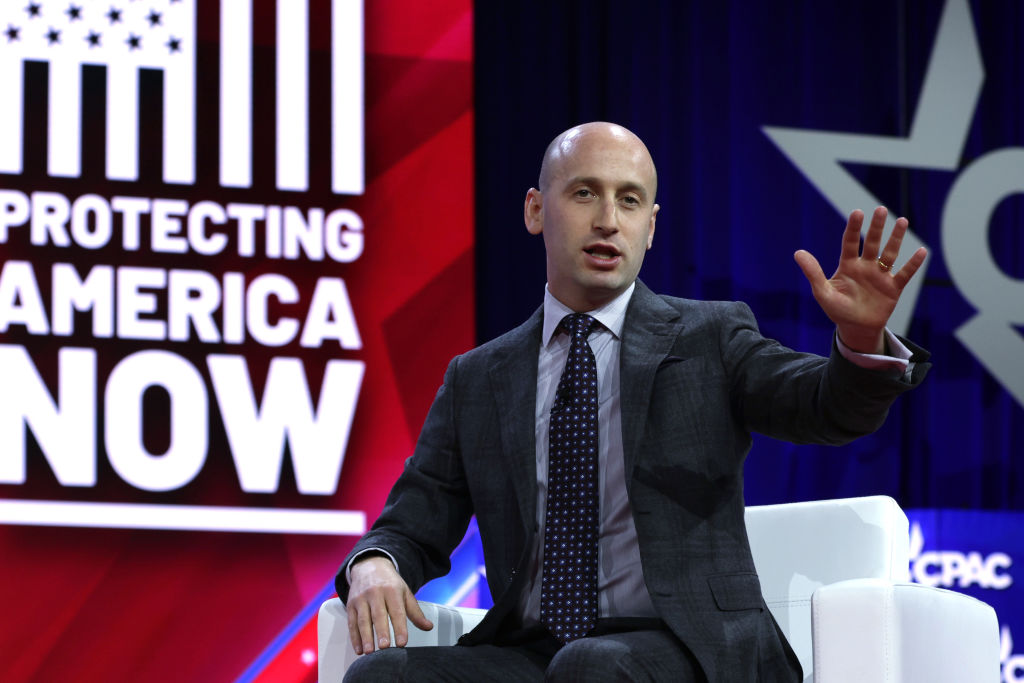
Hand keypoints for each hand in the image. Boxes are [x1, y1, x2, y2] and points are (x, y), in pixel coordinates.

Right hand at [346, 555, 432, 654]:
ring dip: (365, 637)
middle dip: (381, 631)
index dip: (400, 627)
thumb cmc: (389, 583)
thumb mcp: (405, 593)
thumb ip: (415, 612)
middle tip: (385, 647)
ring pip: (363, 619)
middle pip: (378, 615)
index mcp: (392, 590)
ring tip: (369, 651)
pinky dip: (354, 637)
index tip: (403, 642)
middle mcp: (375, 593)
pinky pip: (352, 622)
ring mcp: (361, 599)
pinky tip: (359, 648)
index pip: (397, 611)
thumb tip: (428, 627)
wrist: (369, 566)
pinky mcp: (351, 605)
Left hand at [794, 207, 926, 353]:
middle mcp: (866, 266)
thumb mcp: (822, 292)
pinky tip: (921, 251)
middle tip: (881, 209)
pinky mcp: (893, 288)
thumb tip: (797, 253)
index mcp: (848, 265)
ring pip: (890, 253)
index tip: (857, 212)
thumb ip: (813, 272)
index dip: (854, 228)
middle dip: (877, 227)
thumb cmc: (837, 309)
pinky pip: (905, 273)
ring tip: (902, 221)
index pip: (851, 242)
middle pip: (872, 243)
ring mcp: (881, 276)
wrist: (856, 328)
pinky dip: (913, 264)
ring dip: (896, 238)